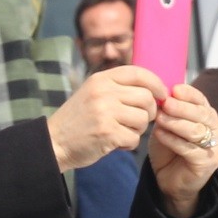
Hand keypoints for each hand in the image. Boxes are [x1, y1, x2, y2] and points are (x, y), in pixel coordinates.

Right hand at [49, 66, 166, 172]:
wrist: (54, 142)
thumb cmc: (79, 120)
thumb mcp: (94, 93)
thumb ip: (119, 88)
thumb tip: (154, 90)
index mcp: (101, 79)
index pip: (139, 73)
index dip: (156, 83)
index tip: (162, 95)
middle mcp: (104, 92)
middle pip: (146, 98)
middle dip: (149, 112)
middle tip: (138, 121)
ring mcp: (105, 112)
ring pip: (143, 119)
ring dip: (138, 130)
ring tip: (122, 132)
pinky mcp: (107, 132)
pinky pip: (135, 138)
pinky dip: (128, 144)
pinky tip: (115, 143)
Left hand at [144, 83, 217, 217]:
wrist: (171, 180)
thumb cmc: (170, 150)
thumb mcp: (168, 126)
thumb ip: (169, 112)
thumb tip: (162, 95)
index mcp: (209, 116)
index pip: (202, 100)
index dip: (189, 94)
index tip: (174, 89)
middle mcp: (217, 129)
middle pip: (201, 114)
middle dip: (182, 107)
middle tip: (165, 103)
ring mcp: (215, 147)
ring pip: (196, 131)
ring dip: (176, 123)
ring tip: (159, 119)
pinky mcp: (208, 163)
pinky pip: (189, 149)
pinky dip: (173, 140)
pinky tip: (159, 135)